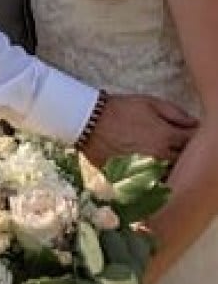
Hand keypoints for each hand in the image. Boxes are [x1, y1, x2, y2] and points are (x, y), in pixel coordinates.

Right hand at [83, 94, 197, 166]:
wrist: (89, 122)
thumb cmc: (120, 110)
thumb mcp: (150, 103)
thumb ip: (176, 113)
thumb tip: (193, 123)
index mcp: (166, 136)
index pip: (190, 141)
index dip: (188, 137)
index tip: (181, 133)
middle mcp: (157, 156)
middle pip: (180, 161)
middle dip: (177, 153)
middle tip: (166, 144)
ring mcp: (142, 169)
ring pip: (164, 174)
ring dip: (163, 166)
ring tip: (151, 155)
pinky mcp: (128, 177)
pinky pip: (145, 181)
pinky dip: (146, 175)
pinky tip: (139, 164)